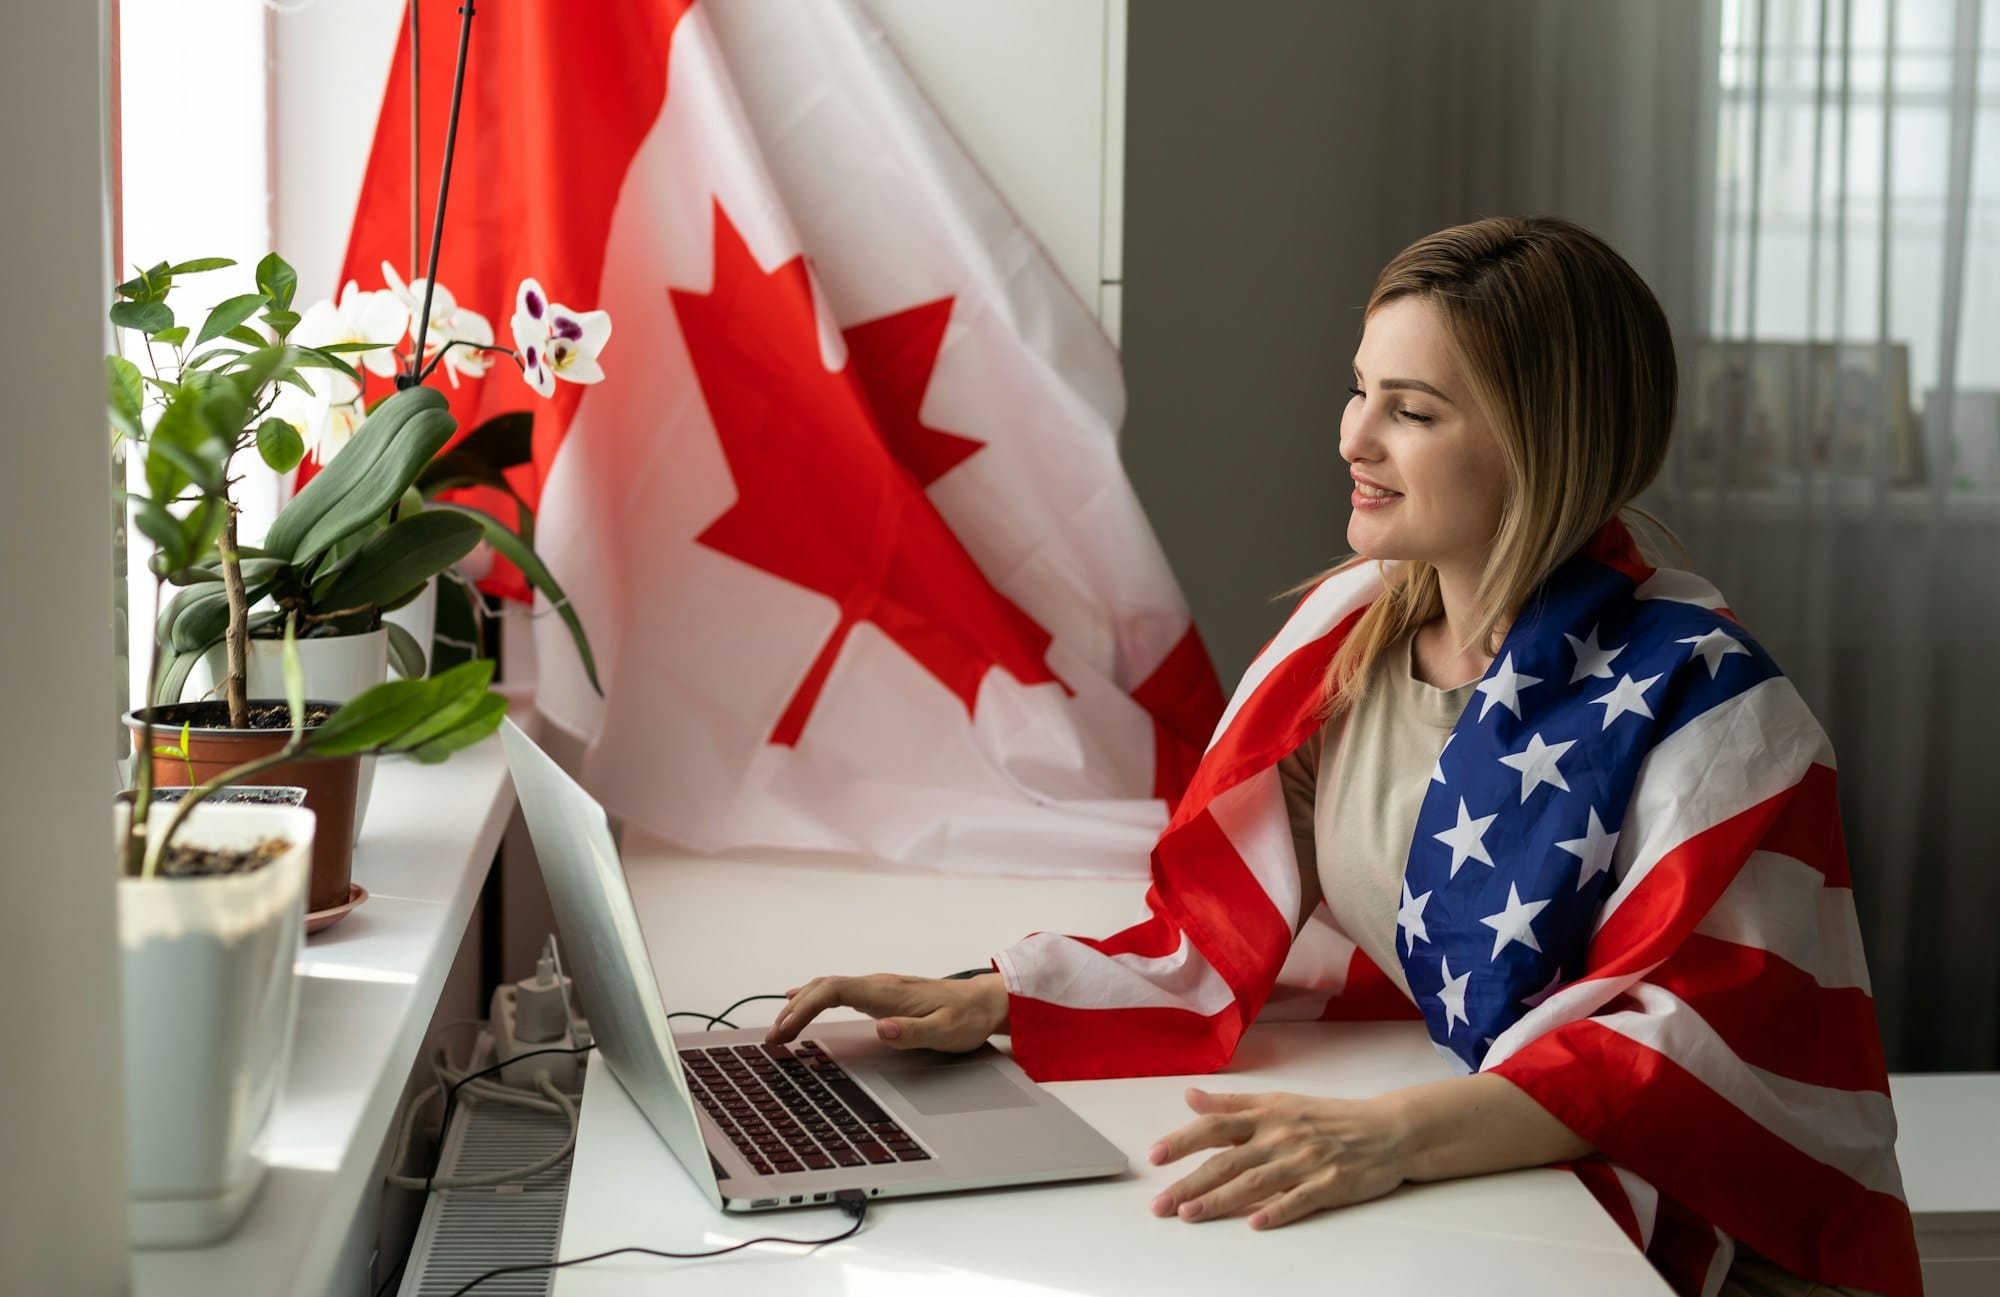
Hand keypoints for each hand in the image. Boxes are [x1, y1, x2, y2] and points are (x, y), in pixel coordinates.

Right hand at [764, 972, 1007, 1052]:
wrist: (984, 1002)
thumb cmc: (966, 1019)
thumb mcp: (945, 1031)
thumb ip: (913, 1031)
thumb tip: (880, 1029)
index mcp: (887, 992)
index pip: (833, 989)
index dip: (805, 1006)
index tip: (785, 1028)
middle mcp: (878, 984)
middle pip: (824, 987)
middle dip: (794, 1010)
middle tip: (772, 1039)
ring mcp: (879, 987)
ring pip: (828, 987)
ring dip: (801, 1006)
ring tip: (779, 1030)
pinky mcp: (881, 994)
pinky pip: (838, 991)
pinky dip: (814, 999)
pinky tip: (800, 1004)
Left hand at [1147, 1088, 1408, 1228]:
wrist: (1388, 1130)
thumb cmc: (1330, 1117)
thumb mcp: (1280, 1102)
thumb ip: (1232, 1104)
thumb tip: (1190, 1096)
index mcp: (1267, 1115)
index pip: (1215, 1126)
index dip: (1182, 1141)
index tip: (1154, 1156)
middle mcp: (1281, 1136)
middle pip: (1227, 1162)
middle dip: (1190, 1184)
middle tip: (1161, 1204)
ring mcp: (1305, 1160)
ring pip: (1255, 1183)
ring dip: (1220, 1200)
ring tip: (1191, 1215)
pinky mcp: (1330, 1183)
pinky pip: (1299, 1199)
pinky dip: (1277, 1211)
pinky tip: (1255, 1224)